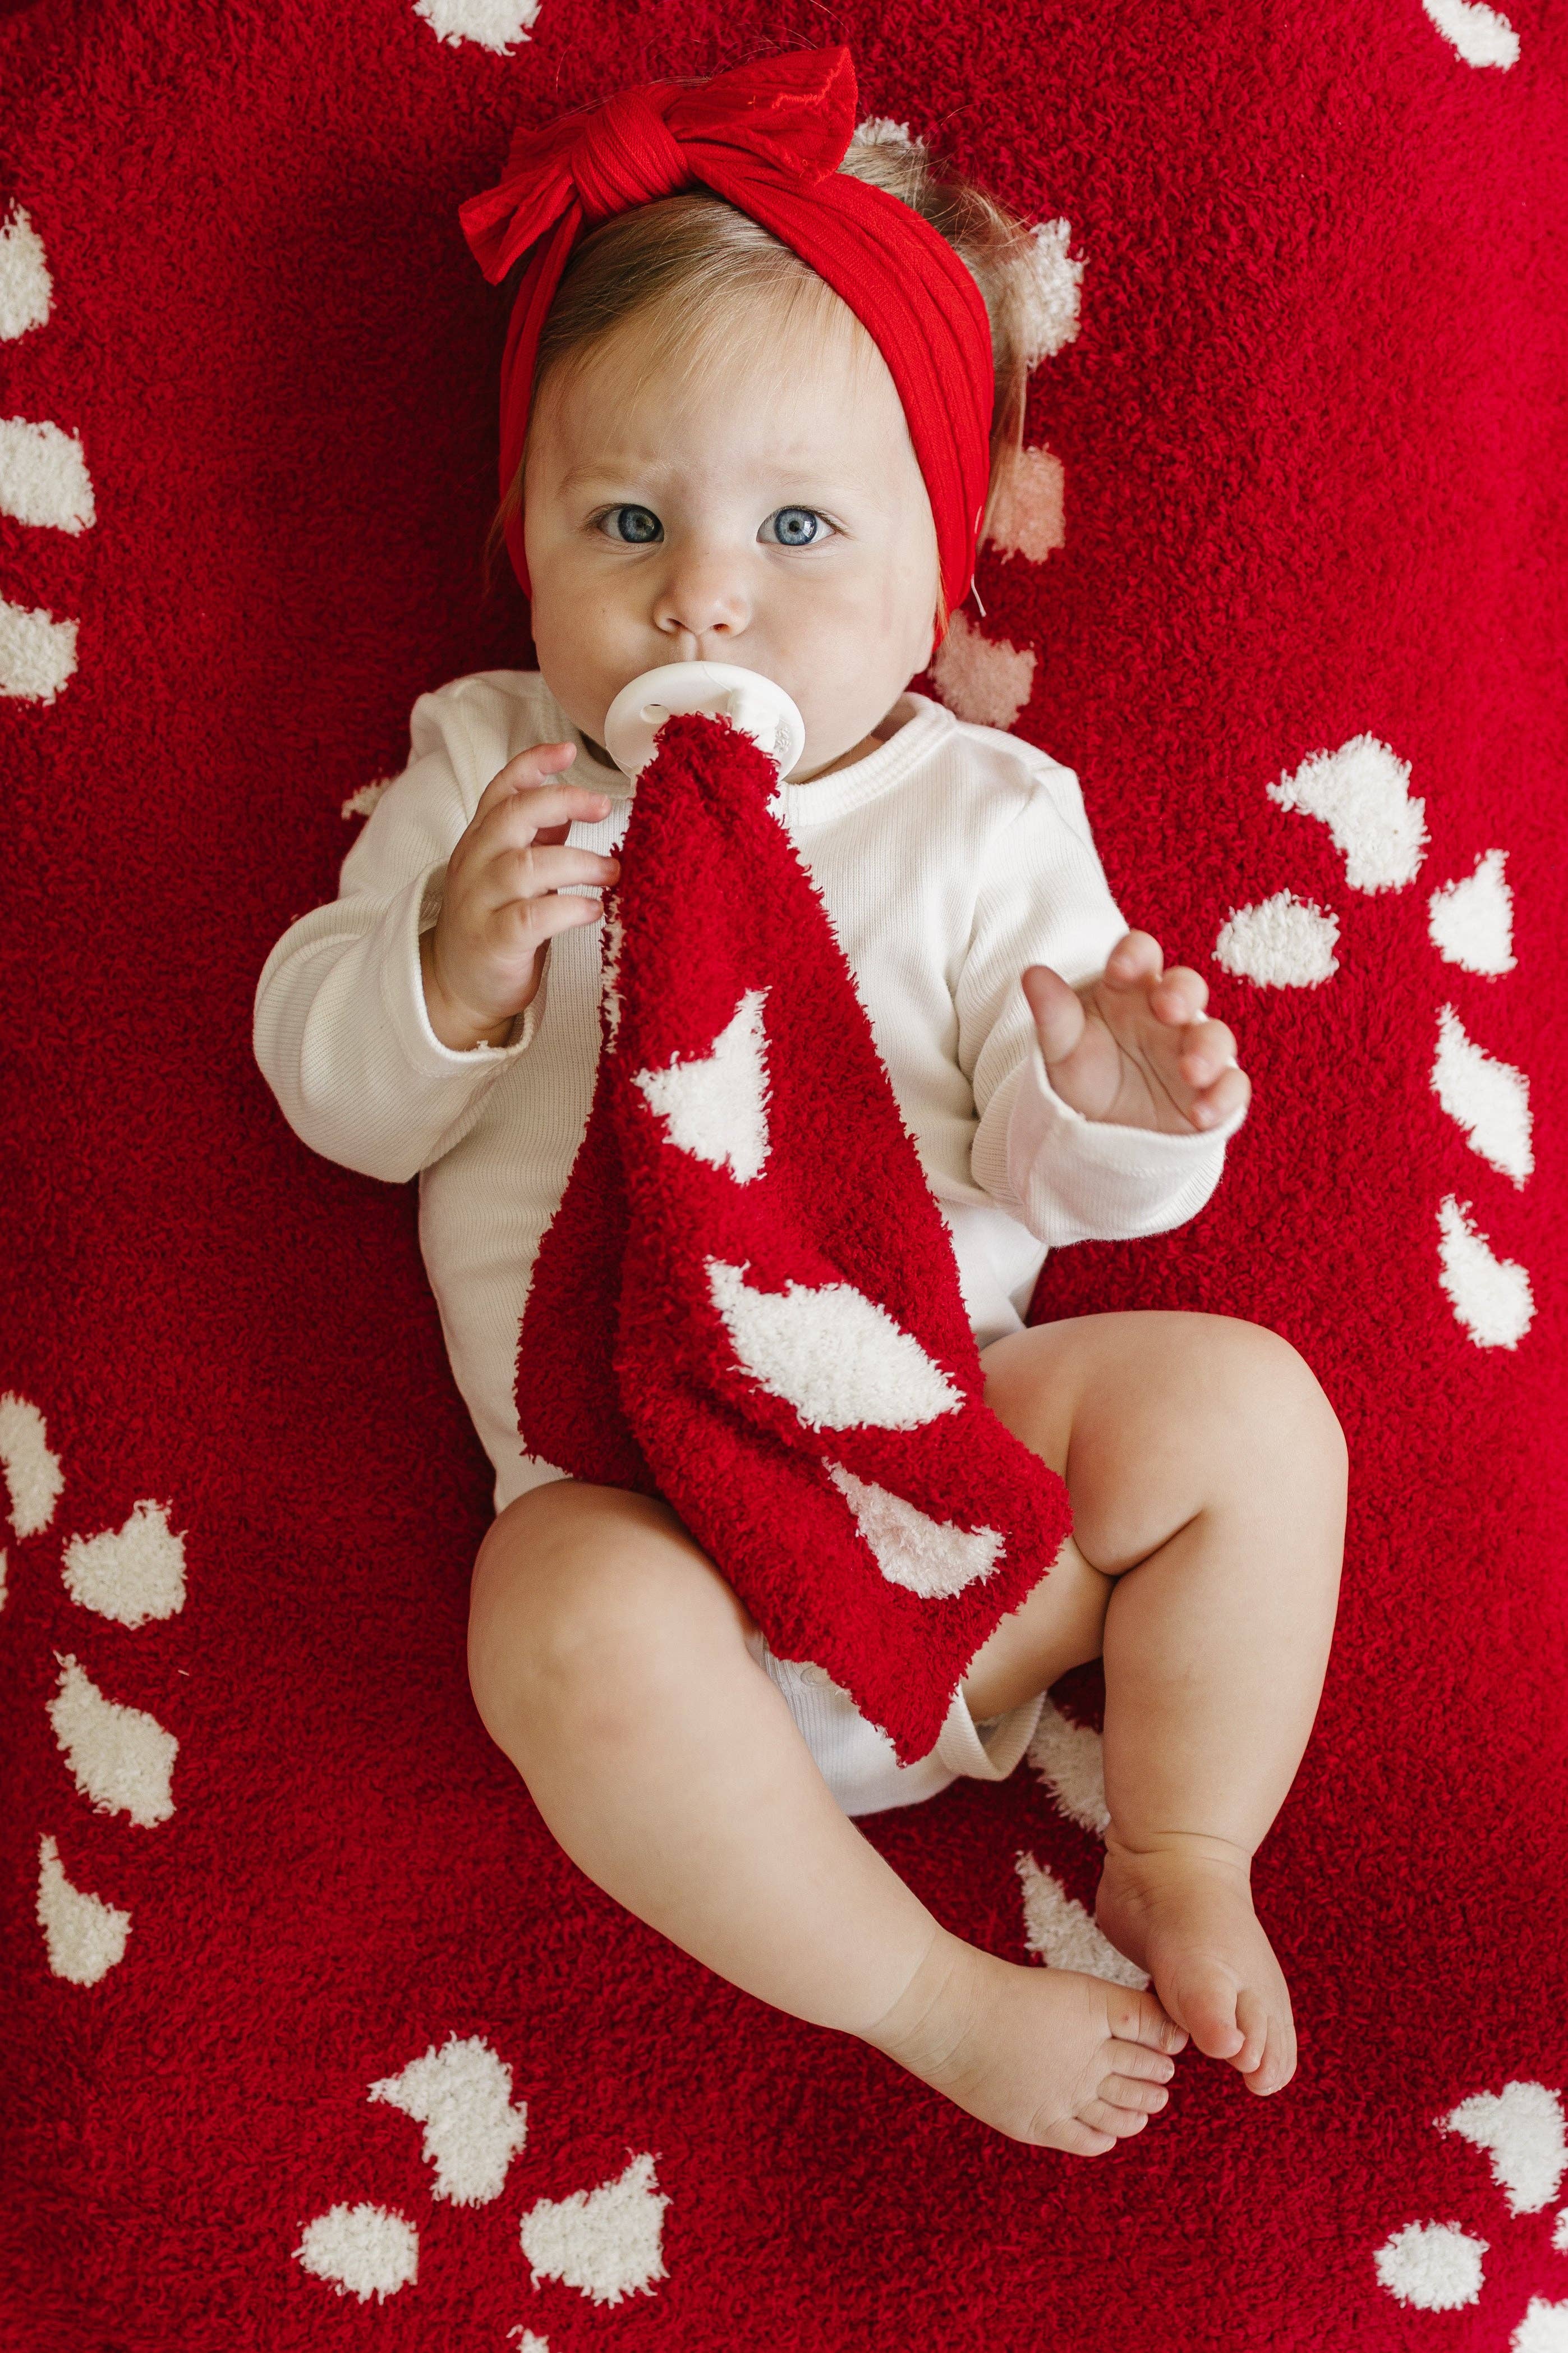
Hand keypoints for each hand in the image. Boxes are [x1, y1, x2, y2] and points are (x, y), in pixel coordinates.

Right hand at [420, 742, 620, 1050]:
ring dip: (578, 862)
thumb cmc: (495, 922)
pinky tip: (593, 910)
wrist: (458, 987)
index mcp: (481, 841)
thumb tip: (575, 803)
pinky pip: (530, 917)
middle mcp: (476, 865)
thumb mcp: (513, 871)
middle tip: (604, 807)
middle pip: (512, 815)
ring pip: (526, 866)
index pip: (502, 790)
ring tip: (612, 872)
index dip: (533, 764)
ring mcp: (480, 903)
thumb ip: (538, 837)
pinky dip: (568, 909)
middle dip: (562, 801)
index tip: (568, 750)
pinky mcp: (493, 942)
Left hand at [1020, 931, 1250, 1135]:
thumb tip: (1032, 973)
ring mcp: (1195, 1050)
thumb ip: (1054, 1014)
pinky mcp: (1213, 1090)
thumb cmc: (1084, 1076)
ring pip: (1216, 1036)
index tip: (1119, 970)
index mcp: (1130, 991)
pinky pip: (1231, 1087)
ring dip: (1208, 1049)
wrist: (1099, 1134)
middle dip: (1183, 992)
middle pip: (1187, 987)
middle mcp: (1168, 1014)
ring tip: (1190, 1071)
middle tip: (1167, 1008)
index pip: (1140, 956)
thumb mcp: (1062, 1050)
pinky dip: (1223, 1098)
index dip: (1135, 955)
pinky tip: (1201, 1113)